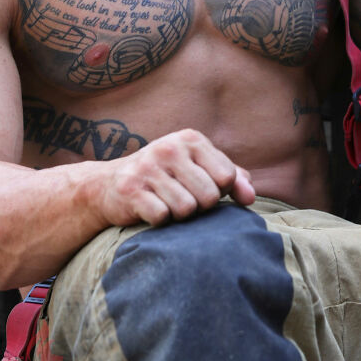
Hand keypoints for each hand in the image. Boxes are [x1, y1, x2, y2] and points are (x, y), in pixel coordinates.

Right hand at [99, 128, 254, 226]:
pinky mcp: (131, 189)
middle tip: (182, 199)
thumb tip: (251, 198)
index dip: (219, 192)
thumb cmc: (166, 178)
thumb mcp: (199, 169)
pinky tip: (150, 210)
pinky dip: (160, 221)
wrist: (109, 185)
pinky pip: (162, 217)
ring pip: (187, 209)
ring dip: (179, 216)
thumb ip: (232, 178)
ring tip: (166, 204)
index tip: (202, 189)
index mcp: (191, 139)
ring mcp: (149, 167)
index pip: (227, 177)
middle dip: (200, 207)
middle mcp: (170, 147)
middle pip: (209, 196)